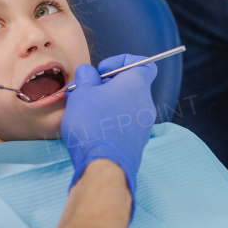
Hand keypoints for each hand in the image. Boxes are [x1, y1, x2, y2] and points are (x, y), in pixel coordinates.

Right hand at [61, 54, 158, 207]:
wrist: (104, 166)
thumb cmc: (93, 124)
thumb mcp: (81, 92)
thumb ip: (86, 78)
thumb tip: (88, 73)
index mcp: (137, 84)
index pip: (143, 63)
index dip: (122, 62)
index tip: (102, 70)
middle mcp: (146, 103)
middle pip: (131, 86)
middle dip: (108, 86)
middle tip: (87, 92)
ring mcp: (144, 125)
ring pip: (127, 106)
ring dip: (108, 104)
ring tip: (85, 111)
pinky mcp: (137, 143)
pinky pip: (125, 124)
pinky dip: (111, 121)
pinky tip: (92, 129)